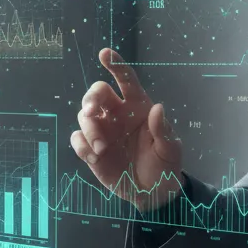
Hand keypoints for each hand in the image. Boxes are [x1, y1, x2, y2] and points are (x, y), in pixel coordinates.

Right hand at [70, 49, 184, 210]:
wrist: (153, 193)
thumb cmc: (165, 165)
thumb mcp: (170, 149)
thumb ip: (163, 130)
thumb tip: (158, 107)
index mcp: (138, 106)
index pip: (126, 80)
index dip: (116, 65)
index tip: (104, 54)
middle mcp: (117, 114)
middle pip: (97, 93)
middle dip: (91, 98)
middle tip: (92, 111)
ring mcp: (102, 130)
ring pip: (84, 115)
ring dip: (89, 128)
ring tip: (102, 148)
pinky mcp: (90, 148)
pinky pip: (77, 138)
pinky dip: (82, 145)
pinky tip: (95, 157)